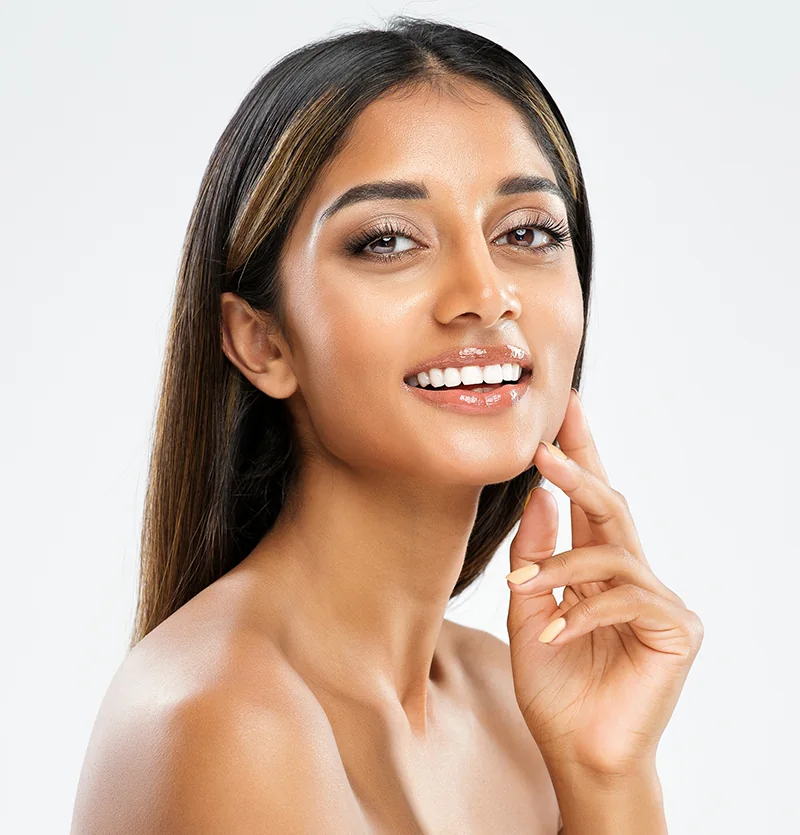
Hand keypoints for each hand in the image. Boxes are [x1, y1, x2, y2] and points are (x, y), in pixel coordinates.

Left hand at [505, 388, 703, 776]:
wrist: (578, 755)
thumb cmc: (555, 689)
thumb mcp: (527, 616)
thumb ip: (534, 560)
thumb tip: (540, 498)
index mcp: (596, 571)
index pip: (589, 503)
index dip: (579, 455)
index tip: (563, 410)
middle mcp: (631, 576)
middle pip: (610, 505)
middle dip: (578, 469)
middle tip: (542, 445)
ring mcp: (658, 600)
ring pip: (613, 549)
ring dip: (562, 563)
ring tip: (527, 587)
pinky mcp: (677, 628)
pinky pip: (627, 596)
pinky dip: (582, 610)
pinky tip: (553, 633)